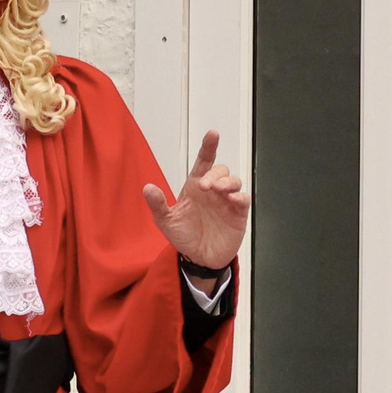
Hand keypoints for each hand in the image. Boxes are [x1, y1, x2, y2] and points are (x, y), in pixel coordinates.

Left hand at [142, 130, 248, 272]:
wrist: (198, 258)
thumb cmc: (184, 236)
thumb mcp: (166, 221)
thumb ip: (157, 205)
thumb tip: (147, 187)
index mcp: (195, 187)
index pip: (204, 162)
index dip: (209, 147)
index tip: (213, 134)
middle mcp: (213, 191)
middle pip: (220, 171)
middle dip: (215, 174)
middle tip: (206, 186)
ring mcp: (226, 201)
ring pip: (234, 181)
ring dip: (227, 182)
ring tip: (218, 191)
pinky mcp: (238, 213)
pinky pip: (244, 199)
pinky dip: (240, 196)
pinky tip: (232, 199)